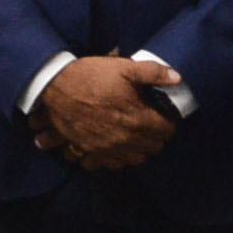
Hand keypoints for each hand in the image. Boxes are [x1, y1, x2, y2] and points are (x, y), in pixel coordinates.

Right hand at [32, 56, 178, 169]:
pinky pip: (116, 165)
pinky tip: (119, 146)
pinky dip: (121, 158)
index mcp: (139, 118)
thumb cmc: (90, 76)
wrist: (55, 87)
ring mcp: (110, 148)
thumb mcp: (123, 68)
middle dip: (156, 136)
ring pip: (138, 159)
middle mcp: (128, 139)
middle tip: (150, 123)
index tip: (162, 114)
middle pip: (154, 147)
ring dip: (141, 149)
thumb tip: (177, 78)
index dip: (168, 121)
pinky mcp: (94, 152)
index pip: (167, 130)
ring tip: (137, 136)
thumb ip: (153, 72)